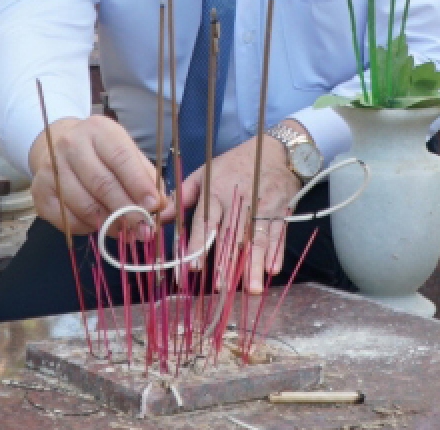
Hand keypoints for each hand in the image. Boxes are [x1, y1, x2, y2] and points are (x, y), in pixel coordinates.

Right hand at [29, 115, 163, 236]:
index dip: (139, 185)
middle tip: (145, 229)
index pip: (121, 158)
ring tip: (127, 232)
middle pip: (102, 184)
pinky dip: (88, 228)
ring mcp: (51, 169)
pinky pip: (67, 220)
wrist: (56, 144)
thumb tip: (164, 208)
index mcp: (98, 130)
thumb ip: (146, 177)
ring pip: (85, 205)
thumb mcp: (125, 152)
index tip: (155, 206)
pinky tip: (100, 226)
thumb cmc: (100, 152)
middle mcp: (70, 145)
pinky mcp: (39, 192)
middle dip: (127, 211)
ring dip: (110, 224)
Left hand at [178, 131, 301, 293]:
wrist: (276, 150)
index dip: (201, 243)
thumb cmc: (235, 164)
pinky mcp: (281, 212)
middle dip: (227, 262)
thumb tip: (158, 215)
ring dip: (254, 264)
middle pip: (232, 234)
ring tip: (250, 288)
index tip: (194, 267)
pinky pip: (278, 234)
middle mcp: (239, 201)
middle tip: (221, 286)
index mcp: (217, 190)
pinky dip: (276, 252)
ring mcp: (262, 207)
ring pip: (257, 238)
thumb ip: (183, 196)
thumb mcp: (206, 172)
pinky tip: (272, 271)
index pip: (207, 220)